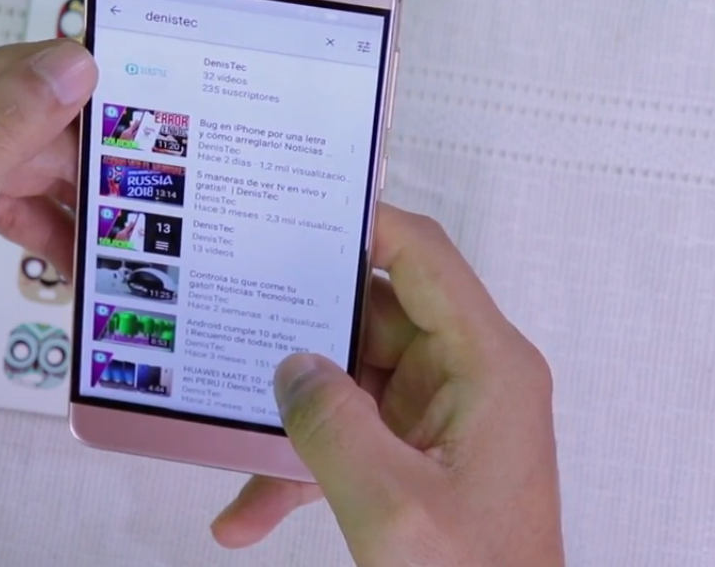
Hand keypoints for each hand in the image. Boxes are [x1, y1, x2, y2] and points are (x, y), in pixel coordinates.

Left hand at [0, 39, 95, 438]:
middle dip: (82, 162)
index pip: (28, 70)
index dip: (92, 104)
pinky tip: (67, 261)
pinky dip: (36, 223)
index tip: (146, 148)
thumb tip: (74, 63)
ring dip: (66, 200)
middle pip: (30, 114)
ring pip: (22, 158)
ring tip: (108, 248)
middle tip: (132, 214)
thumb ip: (3, 131)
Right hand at [211, 204, 563, 565]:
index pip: (422, 258)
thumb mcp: (392, 506)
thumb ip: (331, 427)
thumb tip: (291, 369)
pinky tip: (248, 508)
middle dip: (303, 330)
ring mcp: (442, 416)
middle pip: (373, 315)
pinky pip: (350, 434)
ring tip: (228, 424)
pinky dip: (300, 466)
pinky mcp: (419, 454)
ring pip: (350, 379)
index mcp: (486, 365)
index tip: (301, 207)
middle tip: (238, 314)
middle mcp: (468, 376)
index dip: (365, 223)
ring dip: (292, 415)